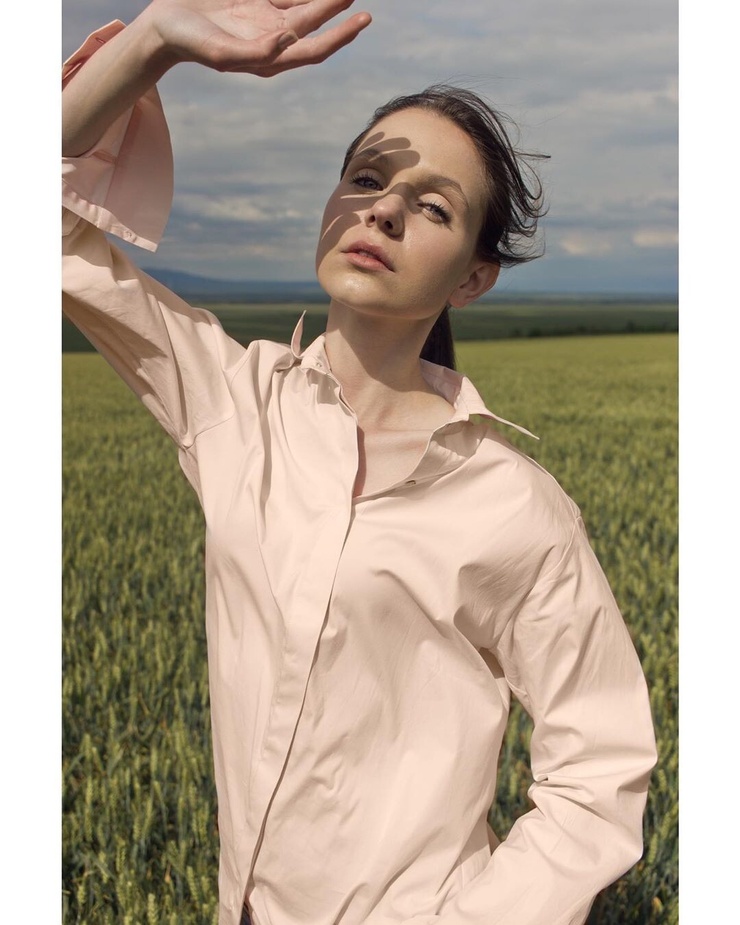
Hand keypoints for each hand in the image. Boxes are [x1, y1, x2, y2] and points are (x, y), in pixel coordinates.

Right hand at [145, 0, 371, 75]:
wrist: (165, 25)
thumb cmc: (190, 42)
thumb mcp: (221, 53)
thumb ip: (255, 52)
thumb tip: (289, 42)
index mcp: (270, 59)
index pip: (314, 48)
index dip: (341, 36)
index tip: (363, 19)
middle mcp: (274, 40)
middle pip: (314, 21)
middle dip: (337, 5)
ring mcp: (266, 19)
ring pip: (304, 3)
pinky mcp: (257, 1)